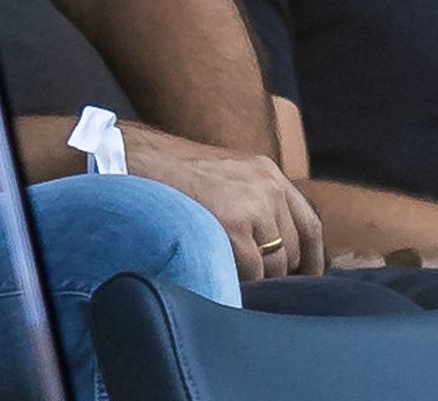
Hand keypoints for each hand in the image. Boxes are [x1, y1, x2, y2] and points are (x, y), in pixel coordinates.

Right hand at [123, 123, 324, 281]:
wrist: (127, 157)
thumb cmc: (166, 174)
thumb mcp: (222, 174)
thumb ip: (251, 200)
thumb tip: (271, 245)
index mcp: (266, 172)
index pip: (309, 224)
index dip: (310, 259)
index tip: (302, 279)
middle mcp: (268, 185)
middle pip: (293, 250)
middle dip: (275, 272)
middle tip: (248, 280)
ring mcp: (254, 204)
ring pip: (275, 266)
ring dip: (254, 278)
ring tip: (224, 273)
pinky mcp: (234, 225)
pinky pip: (253, 271)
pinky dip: (238, 279)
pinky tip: (215, 271)